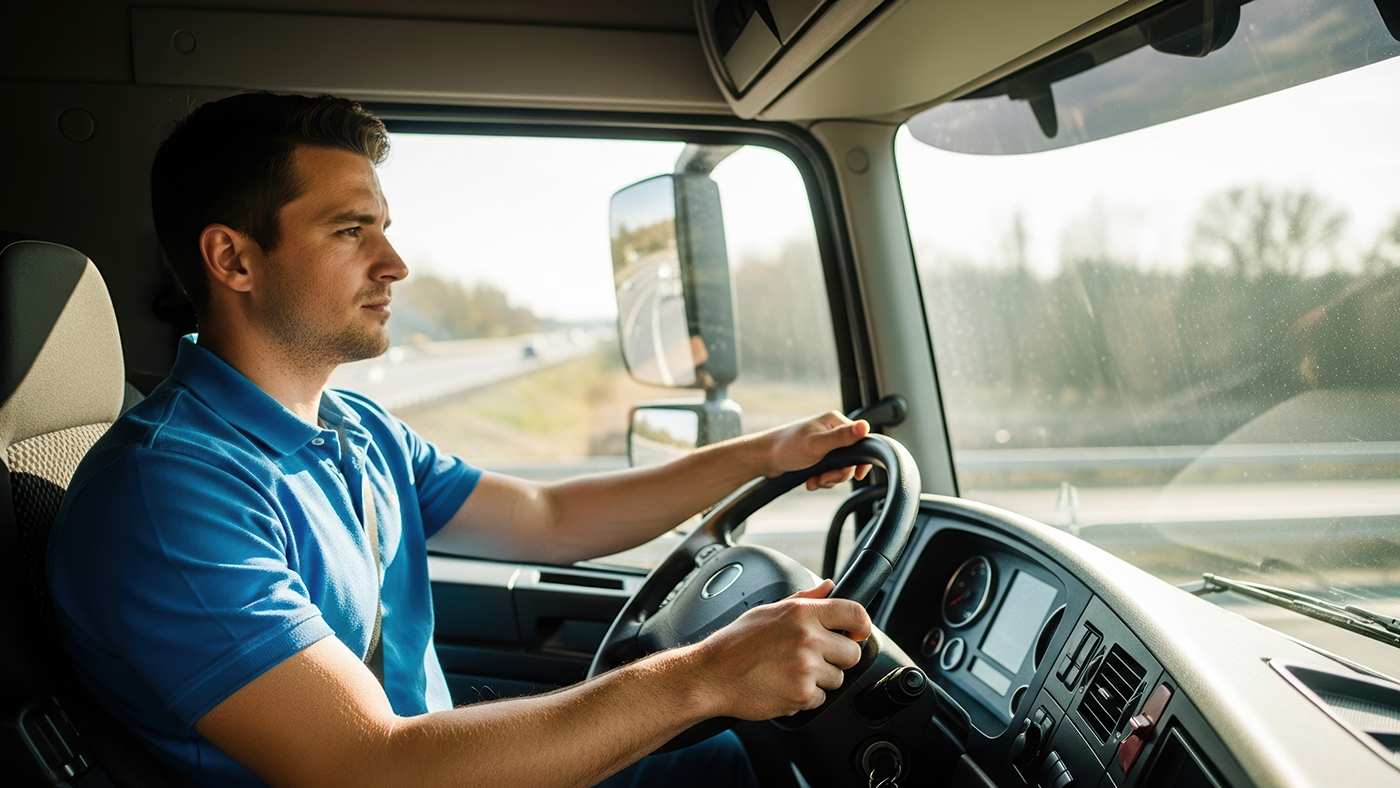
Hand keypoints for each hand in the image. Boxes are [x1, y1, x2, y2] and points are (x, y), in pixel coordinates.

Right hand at [691, 579, 871, 720]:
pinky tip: (784, 685)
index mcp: (801, 613)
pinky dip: (805, 697)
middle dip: (837, 658)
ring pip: (837, 679)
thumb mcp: (769, 611)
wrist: (711, 675)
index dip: (861, 625)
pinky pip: (820, 699)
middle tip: (813, 657)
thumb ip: (805, 598)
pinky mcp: (801, 694)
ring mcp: (806, 668)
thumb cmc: (735, 643)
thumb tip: (829, 587)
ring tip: (791, 672)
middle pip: (851, 653)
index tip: (857, 633)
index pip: (854, 613)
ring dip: (820, 679)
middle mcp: (807, 638)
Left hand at [761, 411, 872, 489]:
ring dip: (828, 479)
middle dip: (839, 474)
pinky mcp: (817, 456)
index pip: (860, 441)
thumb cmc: (786, 448)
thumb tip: (865, 426)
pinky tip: (811, 480)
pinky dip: (821, 479)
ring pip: (840, 468)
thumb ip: (842, 437)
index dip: (860, 460)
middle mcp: (831, 431)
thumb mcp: (817, 444)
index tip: (858, 474)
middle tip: (825, 478)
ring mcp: (824, 444)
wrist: (763, 458)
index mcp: (834, 422)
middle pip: (850, 458)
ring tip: (815, 480)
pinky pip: (829, 472)